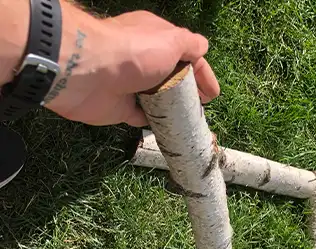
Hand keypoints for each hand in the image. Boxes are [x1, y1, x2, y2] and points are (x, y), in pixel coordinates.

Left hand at [45, 8, 219, 125]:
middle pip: (172, 76)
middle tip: (201, 107)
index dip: (202, 72)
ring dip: (174, 108)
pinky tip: (170, 130)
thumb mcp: (171, 40)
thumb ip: (190, 44)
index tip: (212, 93)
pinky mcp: (121, 106)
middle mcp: (142, 58)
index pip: (185, 54)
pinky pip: (144, 117)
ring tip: (190, 122)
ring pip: (159, 97)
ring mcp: (131, 83)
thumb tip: (203, 47)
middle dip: (189, 91)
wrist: (88, 73)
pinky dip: (157, 123)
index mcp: (154, 37)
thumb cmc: (134, 52)